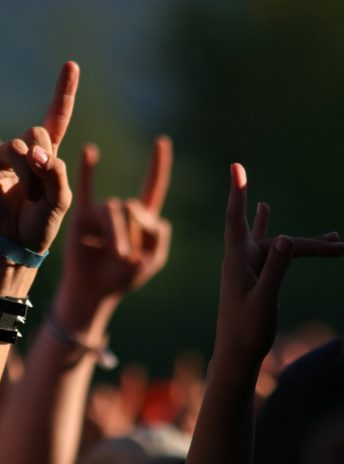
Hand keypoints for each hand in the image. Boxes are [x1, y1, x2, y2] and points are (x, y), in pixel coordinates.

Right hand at [0, 61, 77, 254]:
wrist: (12, 248)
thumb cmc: (37, 228)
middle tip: (40, 184)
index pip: (56, 119)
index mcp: (47, 159)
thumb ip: (56, 173)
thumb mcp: (60, 201)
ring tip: (26, 196)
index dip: (64, 93)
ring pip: (18, 147)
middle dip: (44, 158)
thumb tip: (36, 154)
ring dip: (27, 172)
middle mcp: (24, 153)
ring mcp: (2, 158)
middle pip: (38, 133)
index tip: (71, 65)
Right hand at [53, 137, 171, 334]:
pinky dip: (88, 170)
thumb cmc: (122, 278)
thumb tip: (134, 209)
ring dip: (118, 233)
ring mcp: (100, 213)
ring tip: (116, 255)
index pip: (153, 187)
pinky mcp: (82, 217)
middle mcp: (121, 211)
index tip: (160, 141)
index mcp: (143, 219)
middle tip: (127, 257)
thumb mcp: (151, 259)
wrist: (91, 292)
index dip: (157, 166)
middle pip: (132, 206)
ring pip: (113, 210)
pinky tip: (90, 150)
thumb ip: (156, 234)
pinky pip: (84, 190)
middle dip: (133, 231)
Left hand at [215, 164, 343, 365]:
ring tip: (336, 239)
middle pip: (277, 240)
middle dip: (310, 243)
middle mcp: (239, 258)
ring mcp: (245, 265)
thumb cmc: (247, 331)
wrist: (236, 354)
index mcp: (237, 261)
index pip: (236, 219)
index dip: (238, 192)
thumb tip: (287, 239)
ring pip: (278, 245)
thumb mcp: (264, 301)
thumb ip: (276, 270)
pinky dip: (272, 228)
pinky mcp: (251, 273)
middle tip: (341, 245)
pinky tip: (267, 208)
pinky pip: (265, 244)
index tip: (235, 167)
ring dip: (304, 242)